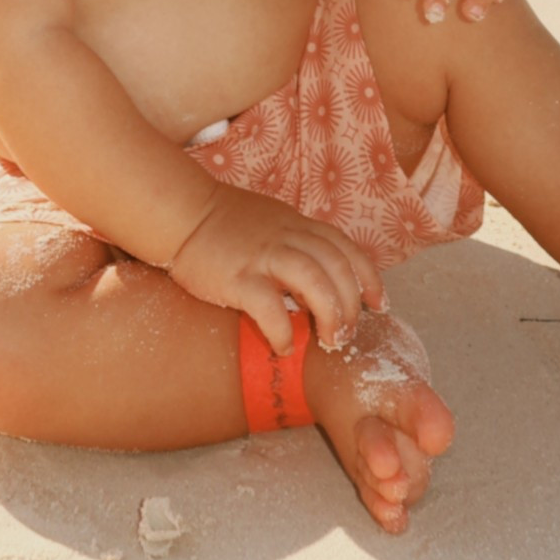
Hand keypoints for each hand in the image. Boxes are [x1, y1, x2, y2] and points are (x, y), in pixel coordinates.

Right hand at [167, 183, 384, 355]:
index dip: (369, 277)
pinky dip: (283, 330)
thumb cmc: (224, 222)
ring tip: (326, 342)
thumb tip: (319, 277)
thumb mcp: (271, 220)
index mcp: (297, 224)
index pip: (346, 248)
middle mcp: (287, 237)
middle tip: (345, 334)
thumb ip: (296, 241)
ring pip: (315, 282)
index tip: (378, 304)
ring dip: (329, 316)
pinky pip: (269, 307)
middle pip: (338, 267)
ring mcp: (263, 256)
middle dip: (351, 305)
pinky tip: (284, 346)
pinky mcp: (238, 277)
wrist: (181, 212)